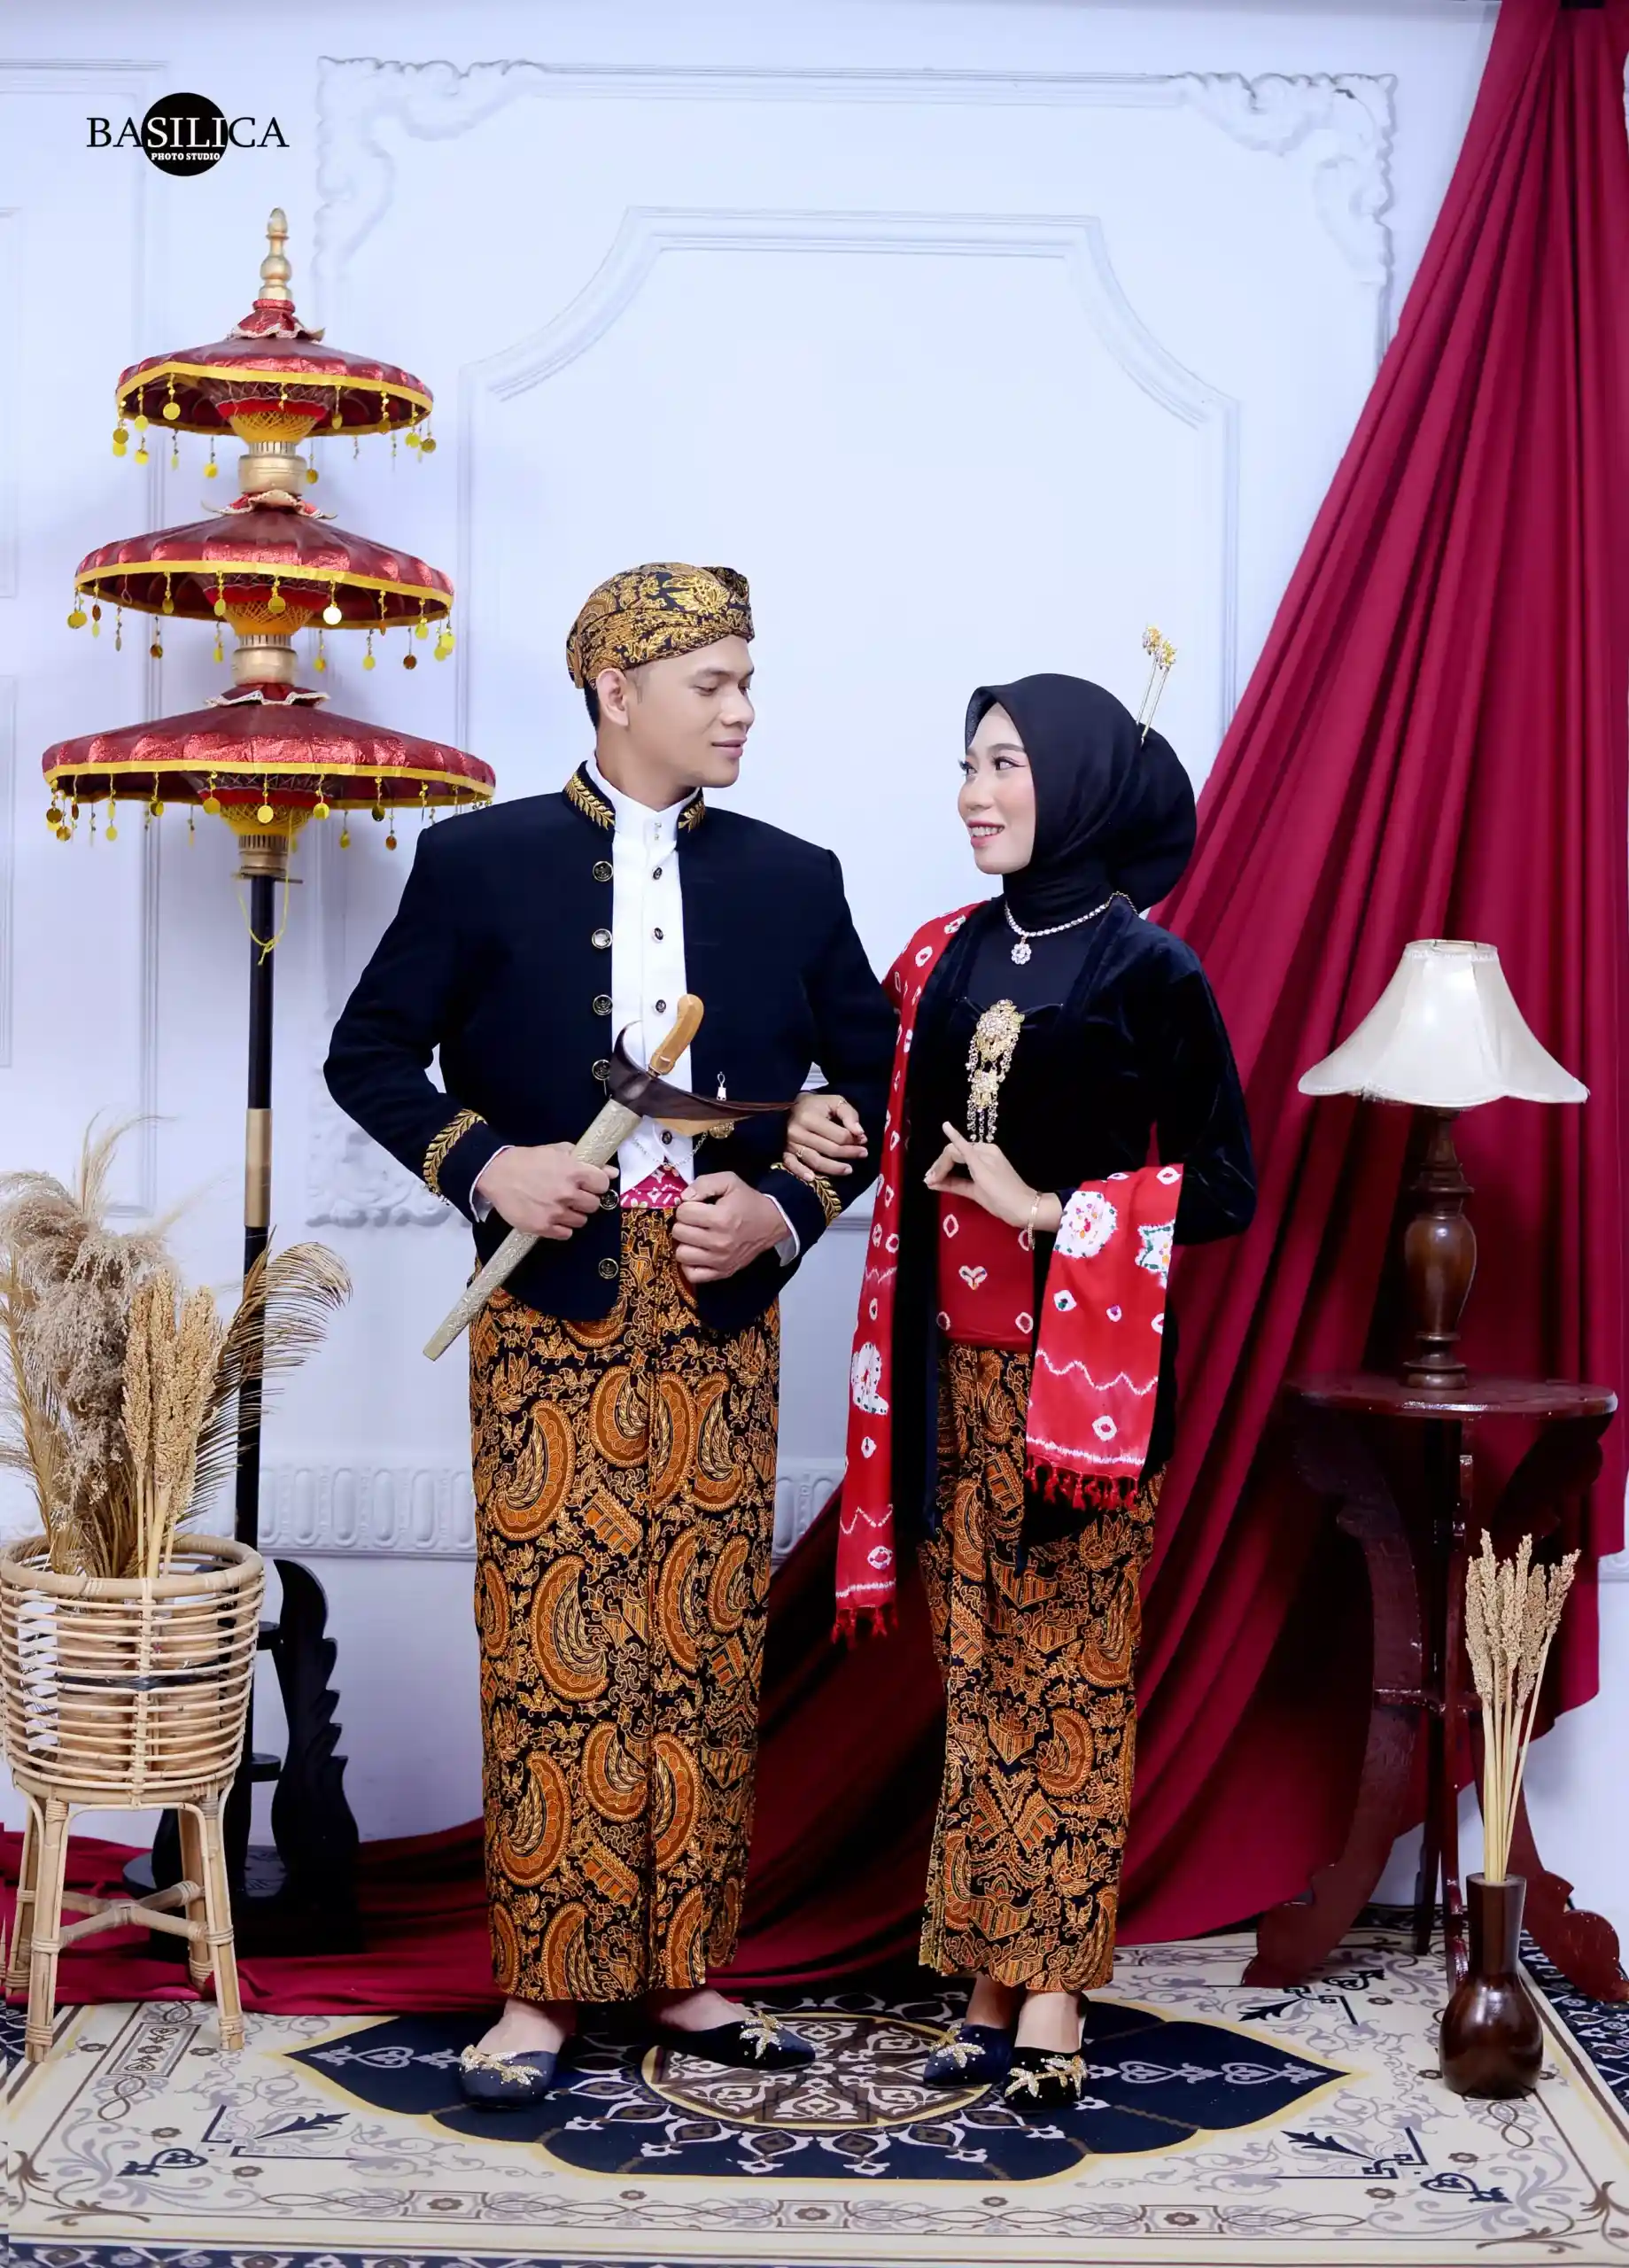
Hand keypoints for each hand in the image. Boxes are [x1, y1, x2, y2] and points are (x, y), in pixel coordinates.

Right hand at [475, 1144, 613, 1239]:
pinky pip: (566, 1234)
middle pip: (594, 1205)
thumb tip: (612, 1172)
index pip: (603, 1185)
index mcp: (574, 1171)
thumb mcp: (558, 1151)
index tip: (589, 1185)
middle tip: (572, 1196)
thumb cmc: (529, 1160)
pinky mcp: (542, 1227)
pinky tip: (552, 1217)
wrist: (497, 1174)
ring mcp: (555, 1212)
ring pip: (581, 1221)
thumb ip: (587, 1161)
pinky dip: (561, 1228)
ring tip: (559, 1206)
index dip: (597, 1185)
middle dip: (585, 1200)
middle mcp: (567, 1193)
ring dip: (573, 1214)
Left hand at [672, 1172, 787, 1283]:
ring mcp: (720, 1260)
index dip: (687, 1206)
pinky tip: (697, 1252)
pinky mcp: (722, 1272)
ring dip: (685, 1243)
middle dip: (684, 1223)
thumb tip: (683, 1198)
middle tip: (695, 1220)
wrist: (770, 1222)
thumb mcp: (728, 1181)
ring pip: (681, 1254)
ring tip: (695, 1236)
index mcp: (721, 1218)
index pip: (683, 1213)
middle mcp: (719, 1242)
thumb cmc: (747, 1201)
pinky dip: (690, 1264)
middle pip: (679, 1233)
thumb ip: (703, 1183)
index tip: (696, 1206)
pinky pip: (692, 1275)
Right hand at [781, 1092, 866, 1182]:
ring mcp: (790, 1144)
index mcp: (810, 1117)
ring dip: (834, 1168)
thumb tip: (860, 1133)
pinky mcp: (785, 1152)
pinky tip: (813, 1178)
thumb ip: (849, 1115)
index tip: (863, 1140)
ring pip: (815, 1161)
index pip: (838, 1135)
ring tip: (849, 1170)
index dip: (854, 1139)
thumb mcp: (835, 1102)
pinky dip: (801, 1173)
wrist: (790, 1106)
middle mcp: (798, 1132)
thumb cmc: (816, 1105)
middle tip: (863, 1154)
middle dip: (849, 1153)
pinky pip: (792, 1165)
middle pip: (829, 1149)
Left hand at [924, 1122, 1062, 1234]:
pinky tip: (945, 1127)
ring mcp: (985, 1154)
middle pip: (953, 1152)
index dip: (942, 1165)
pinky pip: (965, 1147)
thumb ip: (954, 1185)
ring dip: (939, 1166)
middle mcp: (986, 1149)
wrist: (1023, 1207)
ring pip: (953, 1152)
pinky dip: (954, 1137)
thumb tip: (932, 1182)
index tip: (932, 1179)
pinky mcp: (982, 1162)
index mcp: (986, 1154)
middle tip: (929, 1180)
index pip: (958, 1153)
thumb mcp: (974, 1191)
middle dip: (938, 1166)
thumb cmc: (1003, 1200)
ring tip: (931, 1179)